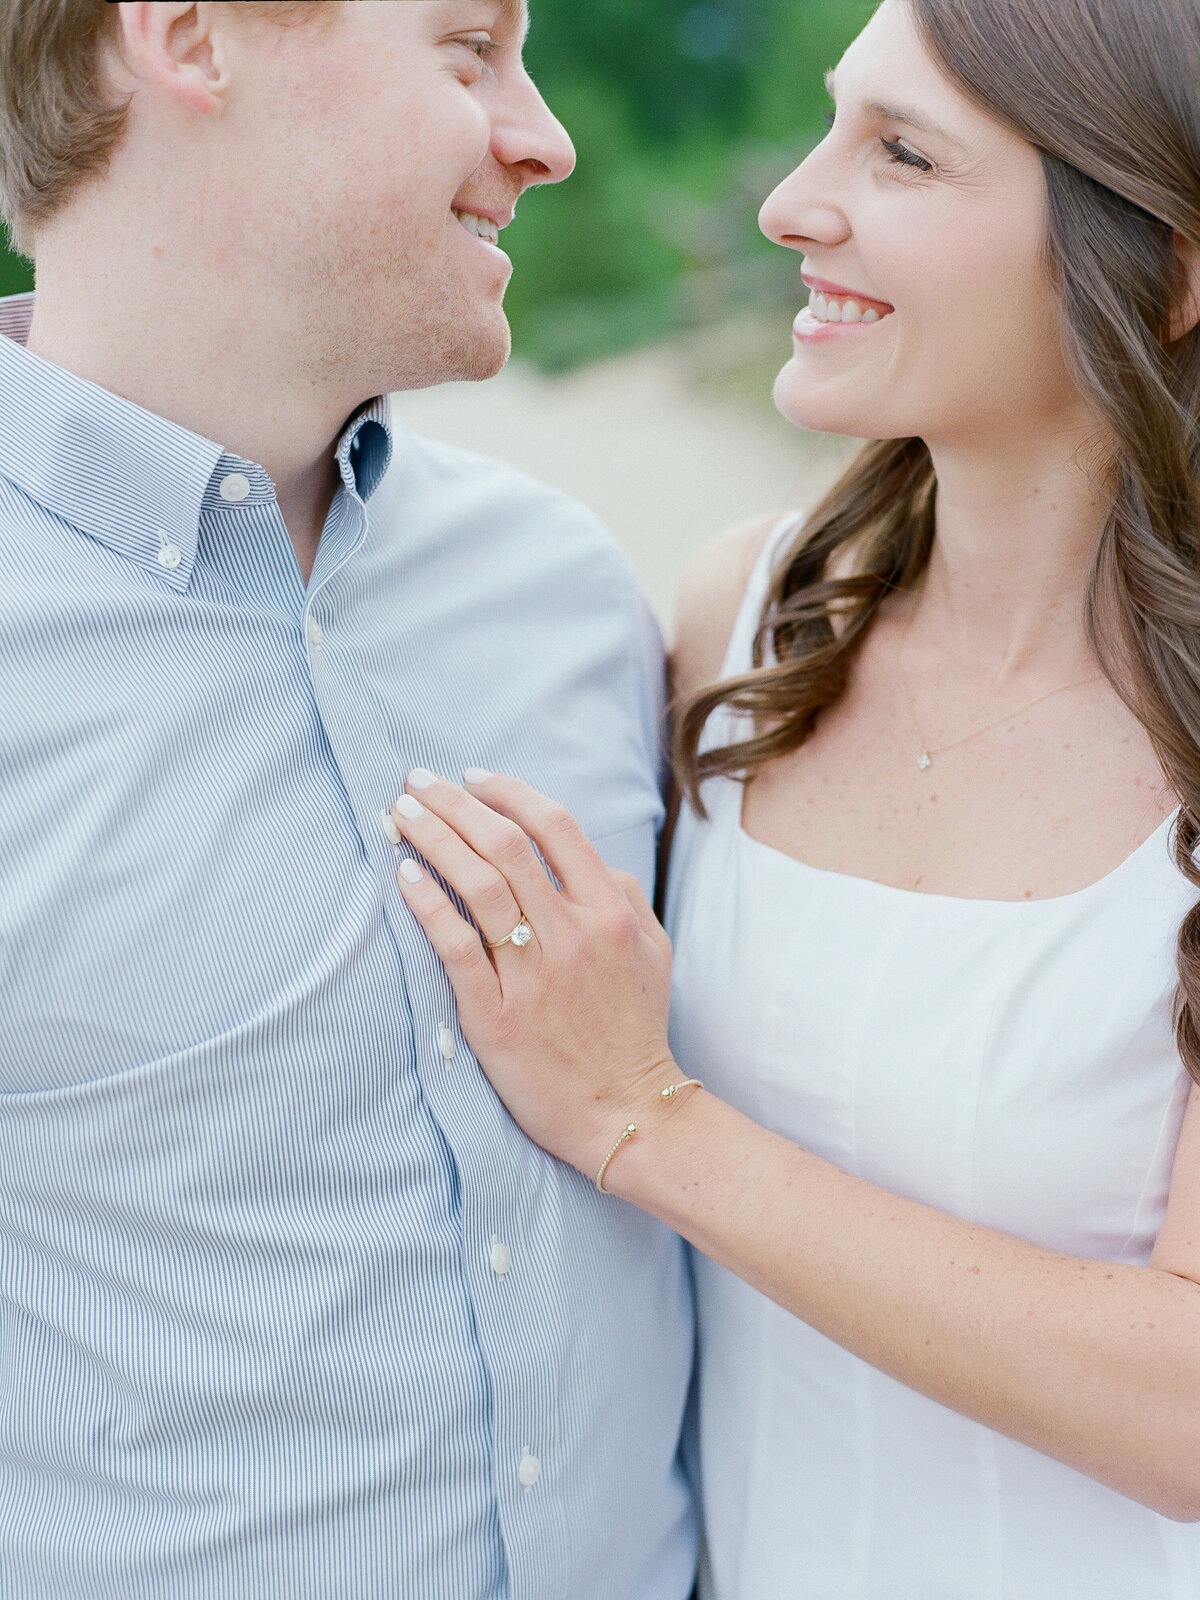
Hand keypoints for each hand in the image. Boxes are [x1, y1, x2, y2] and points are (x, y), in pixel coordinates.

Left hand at [389, 768, 681, 1179]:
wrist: (628, 1112)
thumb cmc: (635, 1030)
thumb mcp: (652, 951)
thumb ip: (623, 895)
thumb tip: (586, 857)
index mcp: (610, 910)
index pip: (554, 826)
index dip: (508, 792)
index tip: (471, 776)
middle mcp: (573, 933)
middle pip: (504, 845)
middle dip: (452, 803)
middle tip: (415, 781)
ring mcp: (534, 974)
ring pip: (477, 885)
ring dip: (433, 839)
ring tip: (399, 814)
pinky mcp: (497, 1015)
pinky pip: (456, 946)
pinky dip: (428, 904)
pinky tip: (405, 875)